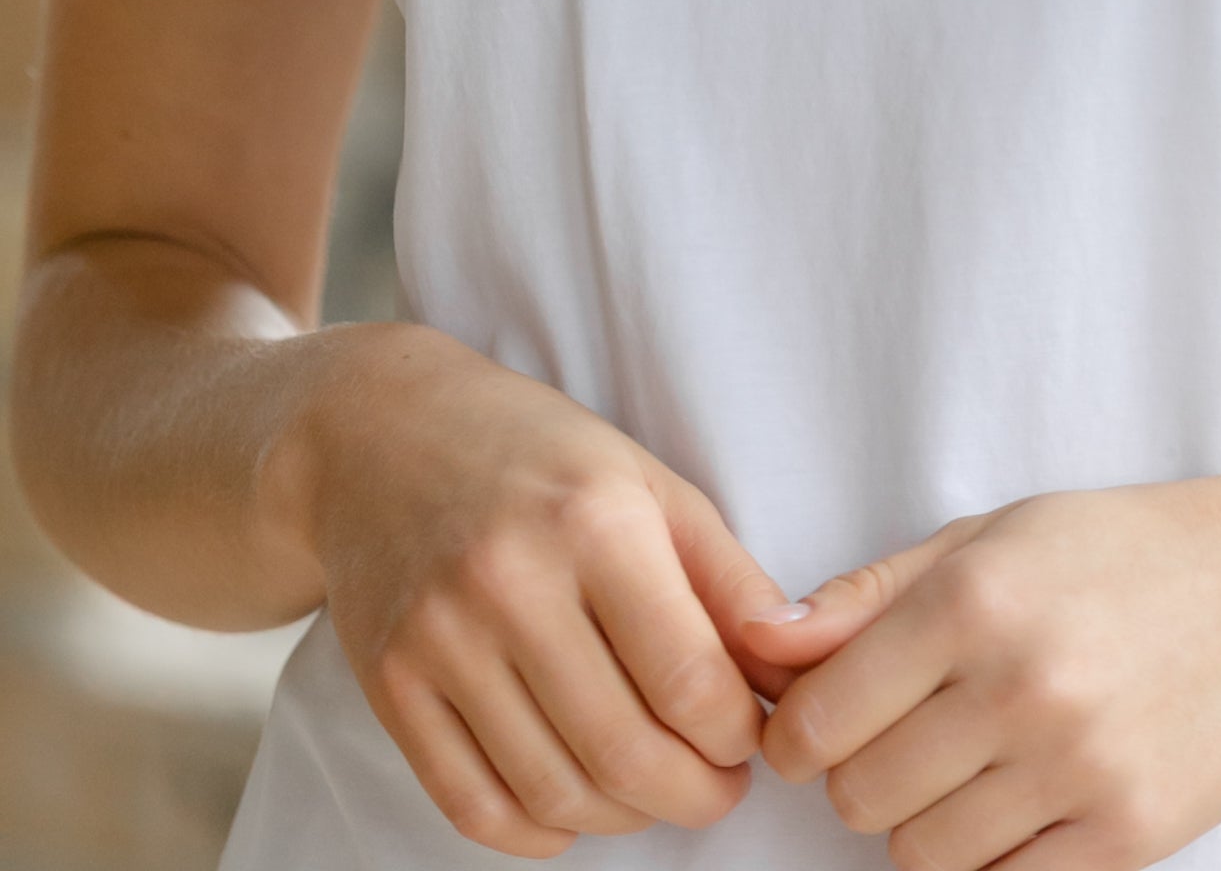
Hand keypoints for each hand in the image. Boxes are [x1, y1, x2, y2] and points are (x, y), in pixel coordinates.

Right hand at [287, 323, 794, 855]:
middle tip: (720, 786)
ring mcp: (441, 640)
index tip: (752, 737)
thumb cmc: (539, 456)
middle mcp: (511, 582)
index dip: (737, 735)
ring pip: (554, 794)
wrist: (381, 434)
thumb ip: (729, 581)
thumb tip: (794, 673)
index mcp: (594, 520)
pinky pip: (475, 806)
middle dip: (696, 795)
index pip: (688, 679)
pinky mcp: (391, 687)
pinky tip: (576, 804)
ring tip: (655, 789)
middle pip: (626, 753)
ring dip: (626, 818)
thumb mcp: (651, 484)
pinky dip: (538, 833)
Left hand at [744, 463, 1220, 869]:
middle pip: (859, 798)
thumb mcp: (997, 534)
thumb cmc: (1128, 551)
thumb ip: (870, 593)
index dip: (802, 732)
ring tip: (981, 763)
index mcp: (973, 597)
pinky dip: (999, 857)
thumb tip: (761, 643)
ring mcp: (1076, 766)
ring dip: (932, 822)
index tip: (829, 722)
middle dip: (867, 774)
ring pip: (922, 856)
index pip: (815, 721)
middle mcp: (1018, 683)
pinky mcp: (1126, 836)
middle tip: (919, 734)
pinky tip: (1030, 797)